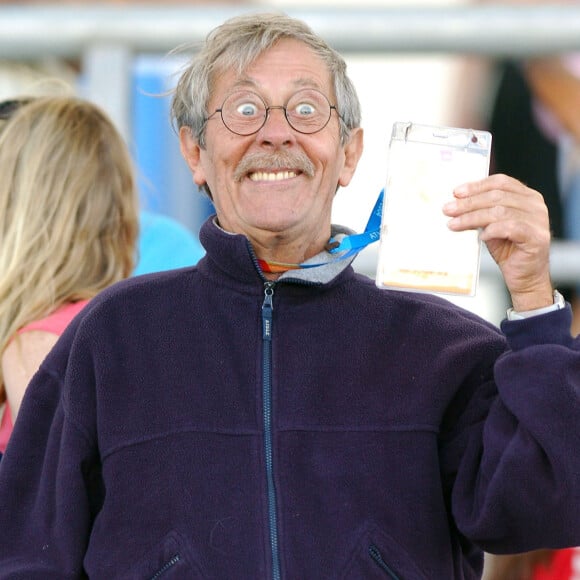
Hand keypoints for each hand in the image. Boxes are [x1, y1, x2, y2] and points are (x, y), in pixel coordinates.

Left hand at [443, 173, 552, 311]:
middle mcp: (535, 205)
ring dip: (472, 217)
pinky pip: (510, 228)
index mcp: (526, 196)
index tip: (456, 193)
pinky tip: (481, 237)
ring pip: (500, 211)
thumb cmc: (508, 250)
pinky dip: (492, 231)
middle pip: (497, 196)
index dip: (476, 186)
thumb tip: (456, 203)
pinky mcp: (537, 237)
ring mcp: (539, 220)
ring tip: (454, 224)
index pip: (500, 182)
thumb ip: (481, 212)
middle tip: (448, 210)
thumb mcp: (491, 225)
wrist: (523, 276)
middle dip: (468, 203)